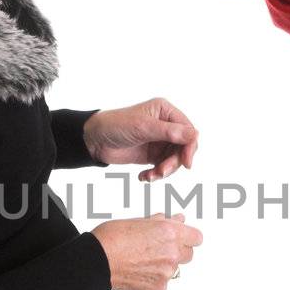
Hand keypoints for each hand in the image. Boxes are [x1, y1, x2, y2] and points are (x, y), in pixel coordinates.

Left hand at [83, 98, 198, 181]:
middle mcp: (165, 125)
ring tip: (150, 176)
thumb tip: (195, 135)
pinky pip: (163, 167)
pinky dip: (156, 175)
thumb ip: (170, 132)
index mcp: (165, 112)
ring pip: (174, 160)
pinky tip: (144, 177)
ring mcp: (159, 141)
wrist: (94, 140)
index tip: (186, 163)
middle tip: (162, 172)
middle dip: (174, 162)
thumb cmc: (116, 125)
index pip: (188, 131)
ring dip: (164, 171)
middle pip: (183, 148)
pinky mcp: (152, 154)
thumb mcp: (143, 127)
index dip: (190, 147)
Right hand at [91, 215, 202, 289]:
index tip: (181, 238)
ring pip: (174, 269)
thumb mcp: (140, 221)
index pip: (196, 238)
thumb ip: (164, 222)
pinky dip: (154, 278)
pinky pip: (163, 282)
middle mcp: (172, 253)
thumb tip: (179, 220)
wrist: (96, 260)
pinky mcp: (158, 287)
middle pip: (188, 254)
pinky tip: (138, 271)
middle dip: (177, 250)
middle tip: (157, 249)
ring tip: (142, 260)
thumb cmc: (112, 237)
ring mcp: (166, 272)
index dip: (187, 237)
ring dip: (164, 265)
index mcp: (170, 232)